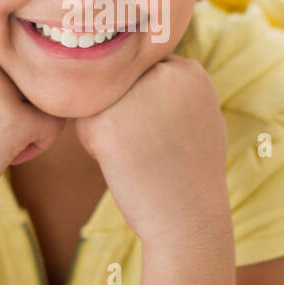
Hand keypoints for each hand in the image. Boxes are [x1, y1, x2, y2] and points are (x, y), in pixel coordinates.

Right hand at [0, 39, 64, 231]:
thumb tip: (17, 65)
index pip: (8, 63)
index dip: (0, 93)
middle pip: (27, 79)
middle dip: (17, 107)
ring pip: (44, 98)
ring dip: (29, 123)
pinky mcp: (15, 118)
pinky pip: (53, 124)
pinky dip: (39, 144)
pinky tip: (10, 159)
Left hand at [74, 57, 230, 246]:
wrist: (188, 218)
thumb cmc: (192, 174)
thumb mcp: (200, 115)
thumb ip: (175, 87)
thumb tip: (147, 66)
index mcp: (189, 70)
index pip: (143, 69)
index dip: (143, 99)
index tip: (158, 131)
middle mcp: (162, 73)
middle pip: (119, 80)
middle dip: (123, 108)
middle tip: (146, 145)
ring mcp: (133, 96)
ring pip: (99, 98)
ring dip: (107, 123)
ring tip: (136, 153)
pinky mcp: (105, 121)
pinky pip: (83, 123)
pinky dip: (94, 145)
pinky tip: (121, 162)